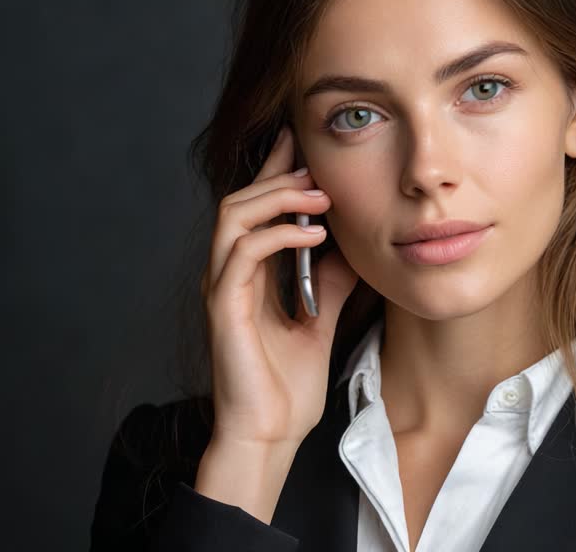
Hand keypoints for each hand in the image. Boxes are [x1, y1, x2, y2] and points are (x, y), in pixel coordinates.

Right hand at [199, 125, 358, 446]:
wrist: (270, 435)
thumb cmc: (287, 385)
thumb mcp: (321, 316)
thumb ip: (329, 277)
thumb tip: (353, 241)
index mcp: (247, 273)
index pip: (255, 205)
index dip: (276, 168)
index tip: (304, 141)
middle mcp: (227, 273)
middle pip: (240, 198)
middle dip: (280, 174)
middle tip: (321, 166)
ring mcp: (222, 288)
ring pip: (233, 215)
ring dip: (277, 196)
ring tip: (320, 195)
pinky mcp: (223, 308)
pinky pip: (241, 253)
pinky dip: (277, 234)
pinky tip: (315, 234)